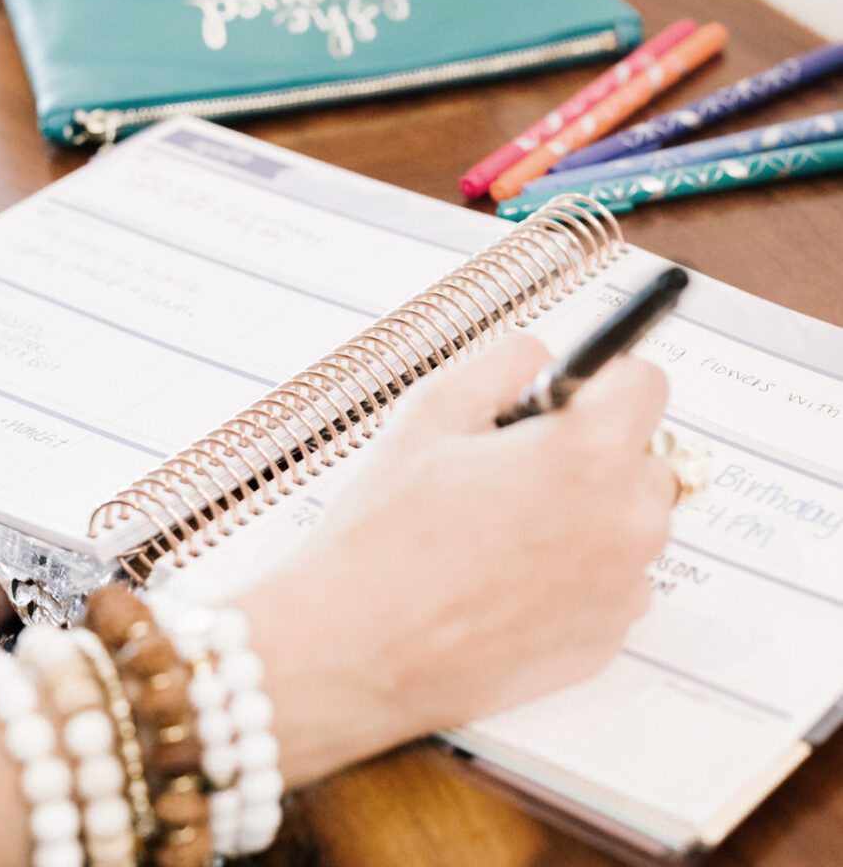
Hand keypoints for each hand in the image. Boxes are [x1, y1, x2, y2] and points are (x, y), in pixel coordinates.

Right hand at [244, 333, 672, 786]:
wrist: (356, 647)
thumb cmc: (384, 532)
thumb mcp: (428, 414)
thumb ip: (500, 365)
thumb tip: (538, 356)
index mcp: (587, 455)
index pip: (646, 384)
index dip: (599, 381)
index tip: (564, 396)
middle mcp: (626, 523)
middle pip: (642, 457)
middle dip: (591, 451)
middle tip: (511, 468)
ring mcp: (621, 591)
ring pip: (627, 523)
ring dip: (585, 513)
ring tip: (497, 529)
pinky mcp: (605, 642)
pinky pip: (609, 583)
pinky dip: (573, 573)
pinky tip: (502, 579)